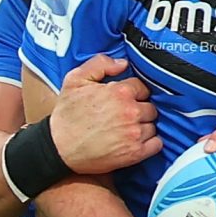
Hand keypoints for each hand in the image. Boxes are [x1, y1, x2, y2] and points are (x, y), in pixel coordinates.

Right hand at [48, 55, 158, 173]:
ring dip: (144, 126)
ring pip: (153, 125)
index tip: (125, 100)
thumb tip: (122, 63)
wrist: (59, 148)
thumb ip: (100, 64)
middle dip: (140, 109)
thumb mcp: (75, 80)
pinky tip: (138, 141)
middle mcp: (131, 112)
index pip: (142, 87)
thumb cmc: (66, 115)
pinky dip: (151, 143)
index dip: (133, 93)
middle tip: (126, 115)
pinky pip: (156, 144)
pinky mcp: (134, 153)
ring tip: (129, 129)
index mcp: (120, 92)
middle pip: (150, 107)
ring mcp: (134, 133)